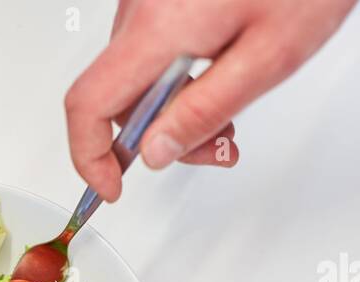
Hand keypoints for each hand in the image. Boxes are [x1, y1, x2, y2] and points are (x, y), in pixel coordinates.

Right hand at [65, 0, 355, 198]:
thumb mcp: (269, 57)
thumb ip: (206, 110)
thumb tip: (155, 152)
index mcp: (161, 28)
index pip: (90, 104)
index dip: (90, 156)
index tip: (112, 185)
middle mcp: (142, 6)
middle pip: (116, 95)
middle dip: (157, 136)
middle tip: (216, 146)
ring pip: (135, 75)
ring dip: (172, 107)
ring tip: (230, 107)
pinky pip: (149, 46)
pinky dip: (175, 74)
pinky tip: (219, 71)